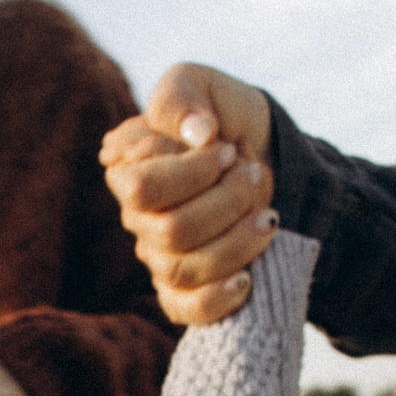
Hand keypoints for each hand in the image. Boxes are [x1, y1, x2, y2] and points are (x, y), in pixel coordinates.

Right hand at [101, 63, 279, 324]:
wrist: (264, 151)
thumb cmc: (223, 116)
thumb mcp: (200, 84)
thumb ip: (181, 96)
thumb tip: (198, 134)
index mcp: (127, 170)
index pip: (141, 189)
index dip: (192, 172)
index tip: (228, 148)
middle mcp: (138, 218)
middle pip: (170, 232)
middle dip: (226, 202)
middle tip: (254, 175)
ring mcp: (158, 257)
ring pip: (184, 270)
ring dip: (237, 241)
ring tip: (268, 216)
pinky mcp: (183, 290)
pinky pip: (185, 311)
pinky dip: (218, 298)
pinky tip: (247, 278)